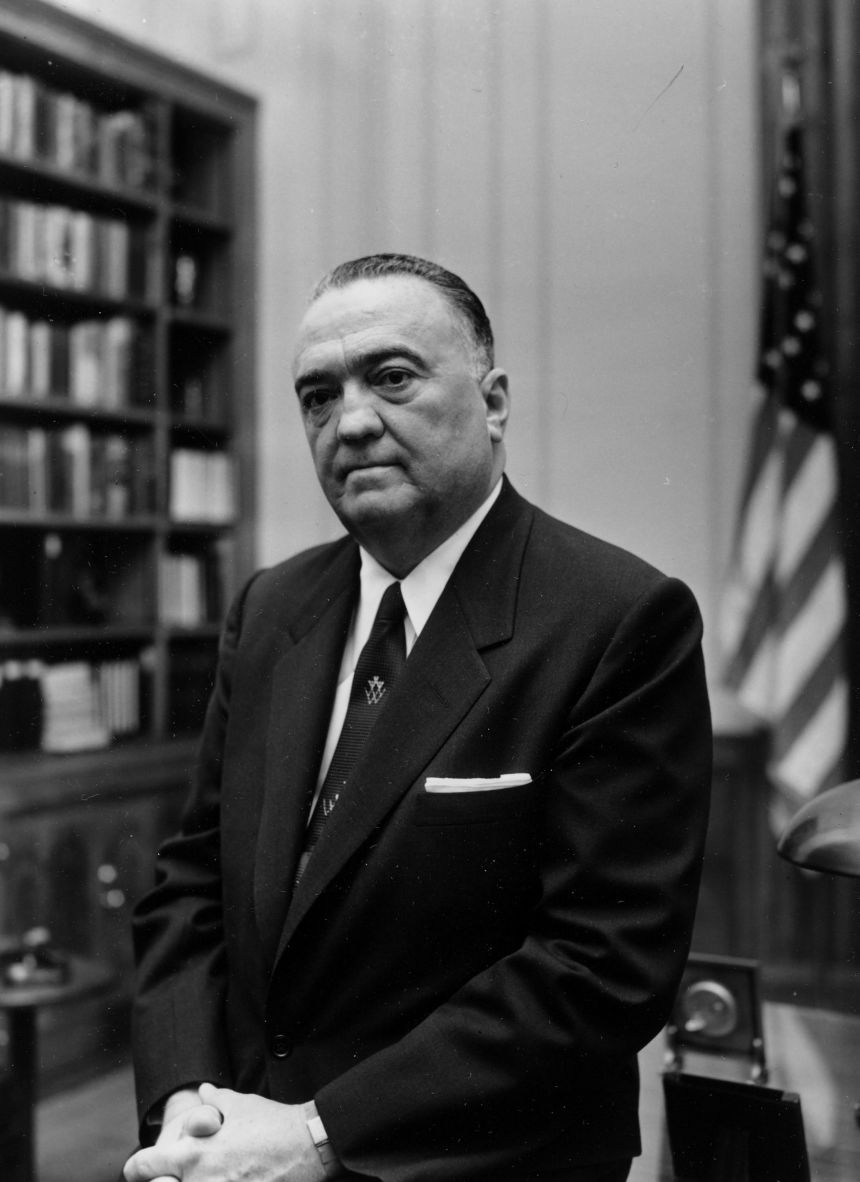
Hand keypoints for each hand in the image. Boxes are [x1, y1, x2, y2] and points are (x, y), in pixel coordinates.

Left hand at [122, 1084, 325, 1181]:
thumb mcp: (241, 1105)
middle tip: (170, 1178)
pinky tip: (228, 1181)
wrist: (309, 1146)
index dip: (137, 1168)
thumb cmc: (273, 1123)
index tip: (135, 1169)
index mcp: (195, 1154)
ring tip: (208, 1176)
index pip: (148, 1166)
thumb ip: (215, 1100)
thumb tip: (202, 1091)